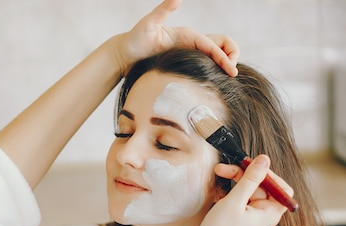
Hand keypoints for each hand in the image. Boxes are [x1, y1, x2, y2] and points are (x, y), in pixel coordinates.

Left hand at [113, 0, 238, 76]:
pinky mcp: (184, 63)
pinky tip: (212, 84)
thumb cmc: (135, 39)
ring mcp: (188, 53)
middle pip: (221, 47)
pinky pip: (204, 66)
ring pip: (214, 57)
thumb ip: (163, 10)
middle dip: (230, 58)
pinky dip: (213, 72)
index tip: (231, 71)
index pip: (213, 46)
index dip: (224, 57)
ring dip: (223, 65)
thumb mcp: (148, 23)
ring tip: (227, 79)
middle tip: (232, 74)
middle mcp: (191, 42)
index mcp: (188, 35)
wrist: (125, 53)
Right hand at [195, 155, 290, 225]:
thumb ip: (250, 179)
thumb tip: (264, 160)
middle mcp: (265, 217)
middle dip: (243, 175)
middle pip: (261, 188)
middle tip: (222, 168)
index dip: (267, 174)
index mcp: (270, 213)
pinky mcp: (242, 223)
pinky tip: (218, 194)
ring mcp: (253, 221)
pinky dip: (232, 195)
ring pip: (249, 194)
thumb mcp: (234, 201)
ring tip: (218, 176)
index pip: (280, 187)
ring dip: (235, 183)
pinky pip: (242, 203)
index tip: (250, 165)